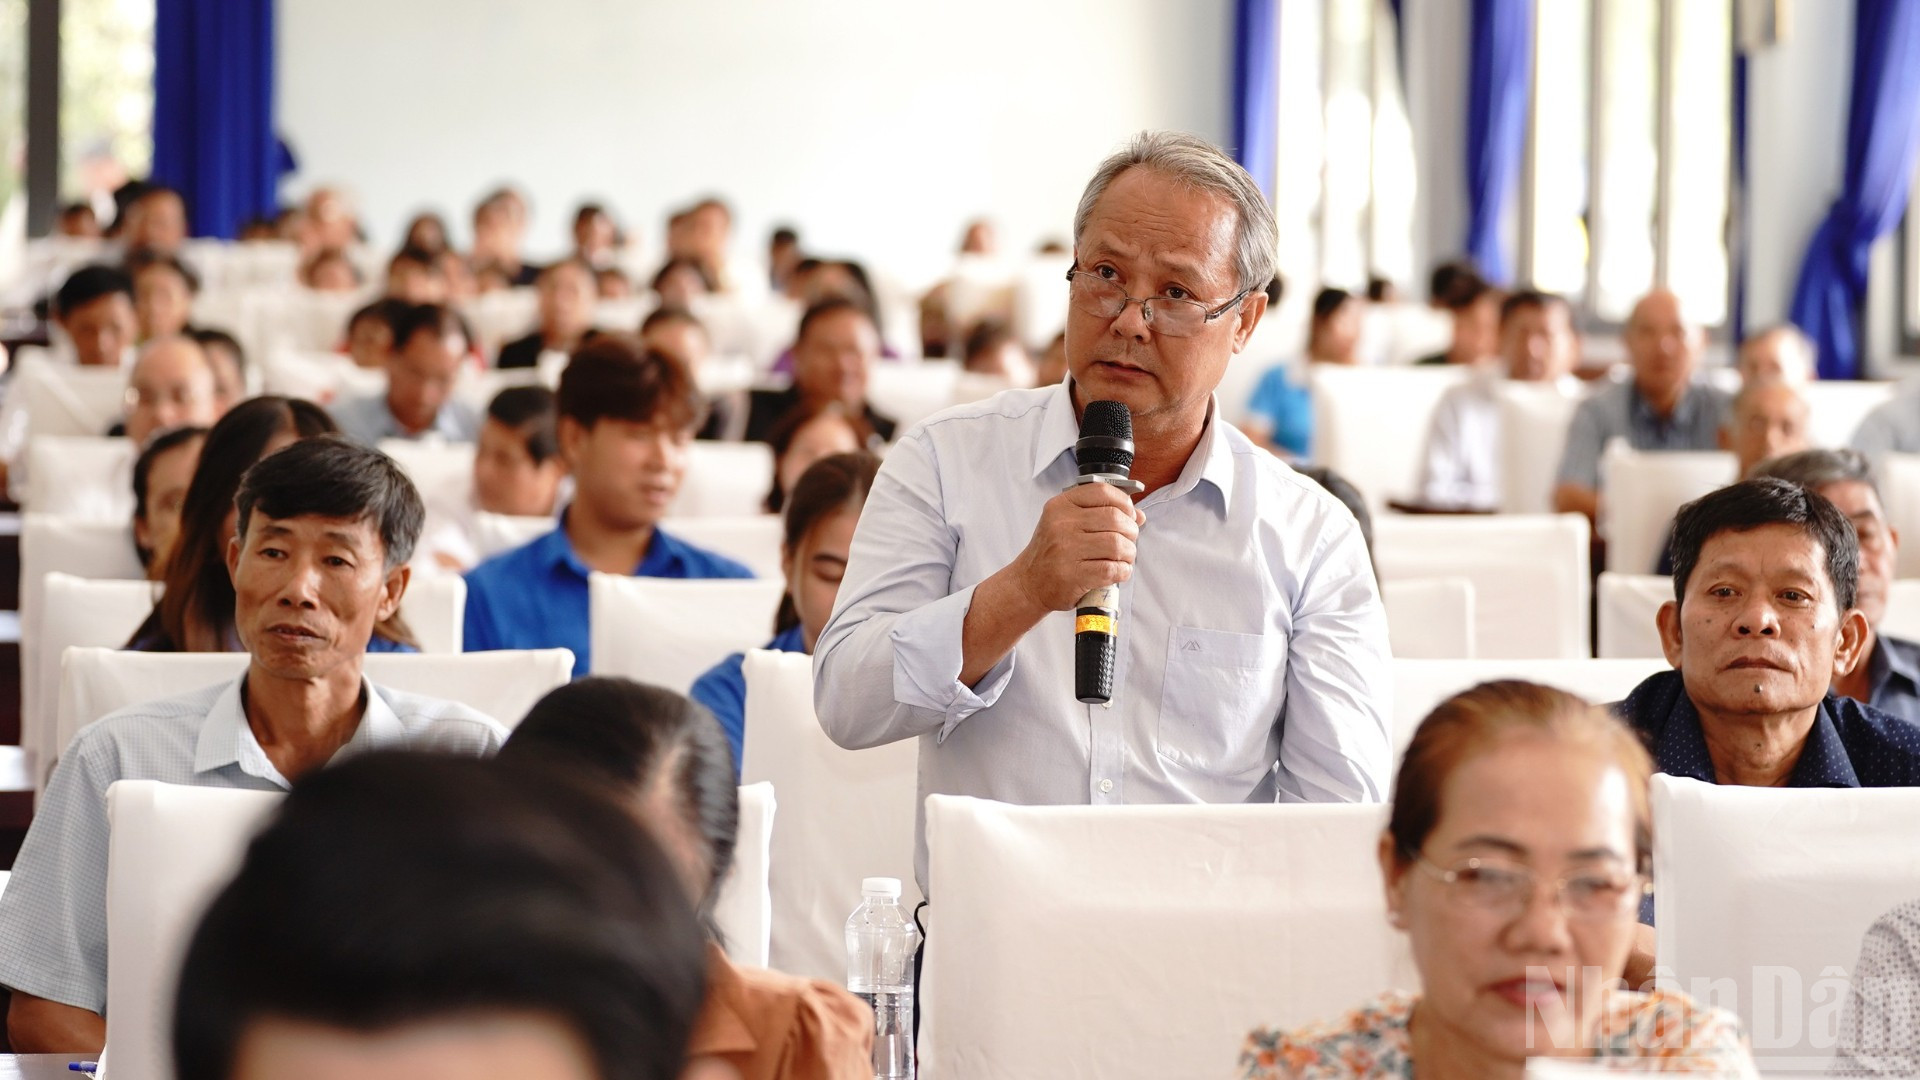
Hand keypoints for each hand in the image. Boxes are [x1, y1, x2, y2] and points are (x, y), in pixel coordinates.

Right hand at [1008, 482, 1145, 612]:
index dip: (1124, 503)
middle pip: (1115, 519)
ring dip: (1129, 553)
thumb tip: (1138, 515)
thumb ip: (1100, 514)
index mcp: (1061, 506)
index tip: (1129, 515)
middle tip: (1129, 541)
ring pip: (1117, 544)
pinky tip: (1118, 571)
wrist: (1029, 583)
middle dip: (1131, 531)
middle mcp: (1061, 524)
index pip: (1102, 492)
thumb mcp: (1067, 524)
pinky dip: (1123, 571)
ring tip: (1124, 558)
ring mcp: (1066, 550)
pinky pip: (1111, 569)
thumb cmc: (1052, 552)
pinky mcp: (1073, 575)